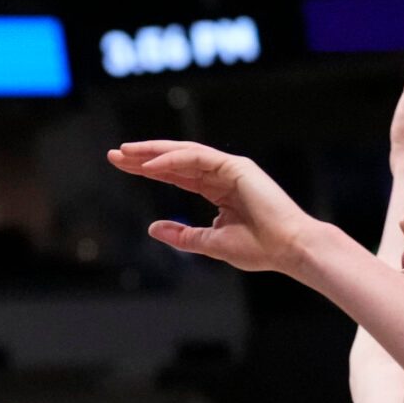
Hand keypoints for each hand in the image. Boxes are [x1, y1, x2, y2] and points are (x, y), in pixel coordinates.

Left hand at [108, 140, 323, 274]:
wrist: (289, 250)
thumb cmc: (259, 248)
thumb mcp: (209, 243)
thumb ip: (182, 235)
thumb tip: (152, 227)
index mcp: (218, 190)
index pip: (176, 174)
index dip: (149, 169)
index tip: (123, 166)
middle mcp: (222, 175)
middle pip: (175, 160)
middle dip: (144, 156)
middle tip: (114, 155)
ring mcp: (230, 168)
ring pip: (183, 153)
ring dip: (153, 152)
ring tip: (126, 153)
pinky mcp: (237, 167)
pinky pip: (197, 158)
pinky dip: (172, 159)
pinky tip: (150, 165)